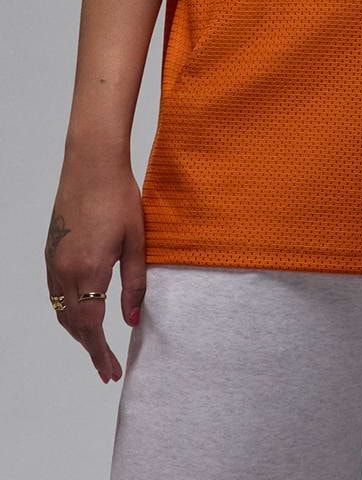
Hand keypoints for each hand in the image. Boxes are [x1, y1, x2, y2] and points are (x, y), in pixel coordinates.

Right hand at [44, 161, 146, 383]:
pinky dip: (67, 310)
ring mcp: (53, 259)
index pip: (91, 326)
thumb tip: (132, 320)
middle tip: (107, 367)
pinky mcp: (50, 249)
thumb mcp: (136, 241)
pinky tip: (80, 312)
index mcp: (88, 269)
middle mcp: (64, 269)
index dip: (101, 353)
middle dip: (90, 348)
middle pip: (73, 323)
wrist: (91, 162)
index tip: (111, 372)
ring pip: (60, 309)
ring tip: (97, 346)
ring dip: (77, 331)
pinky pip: (55, 291)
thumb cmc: (120, 196)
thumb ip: (134, 284)